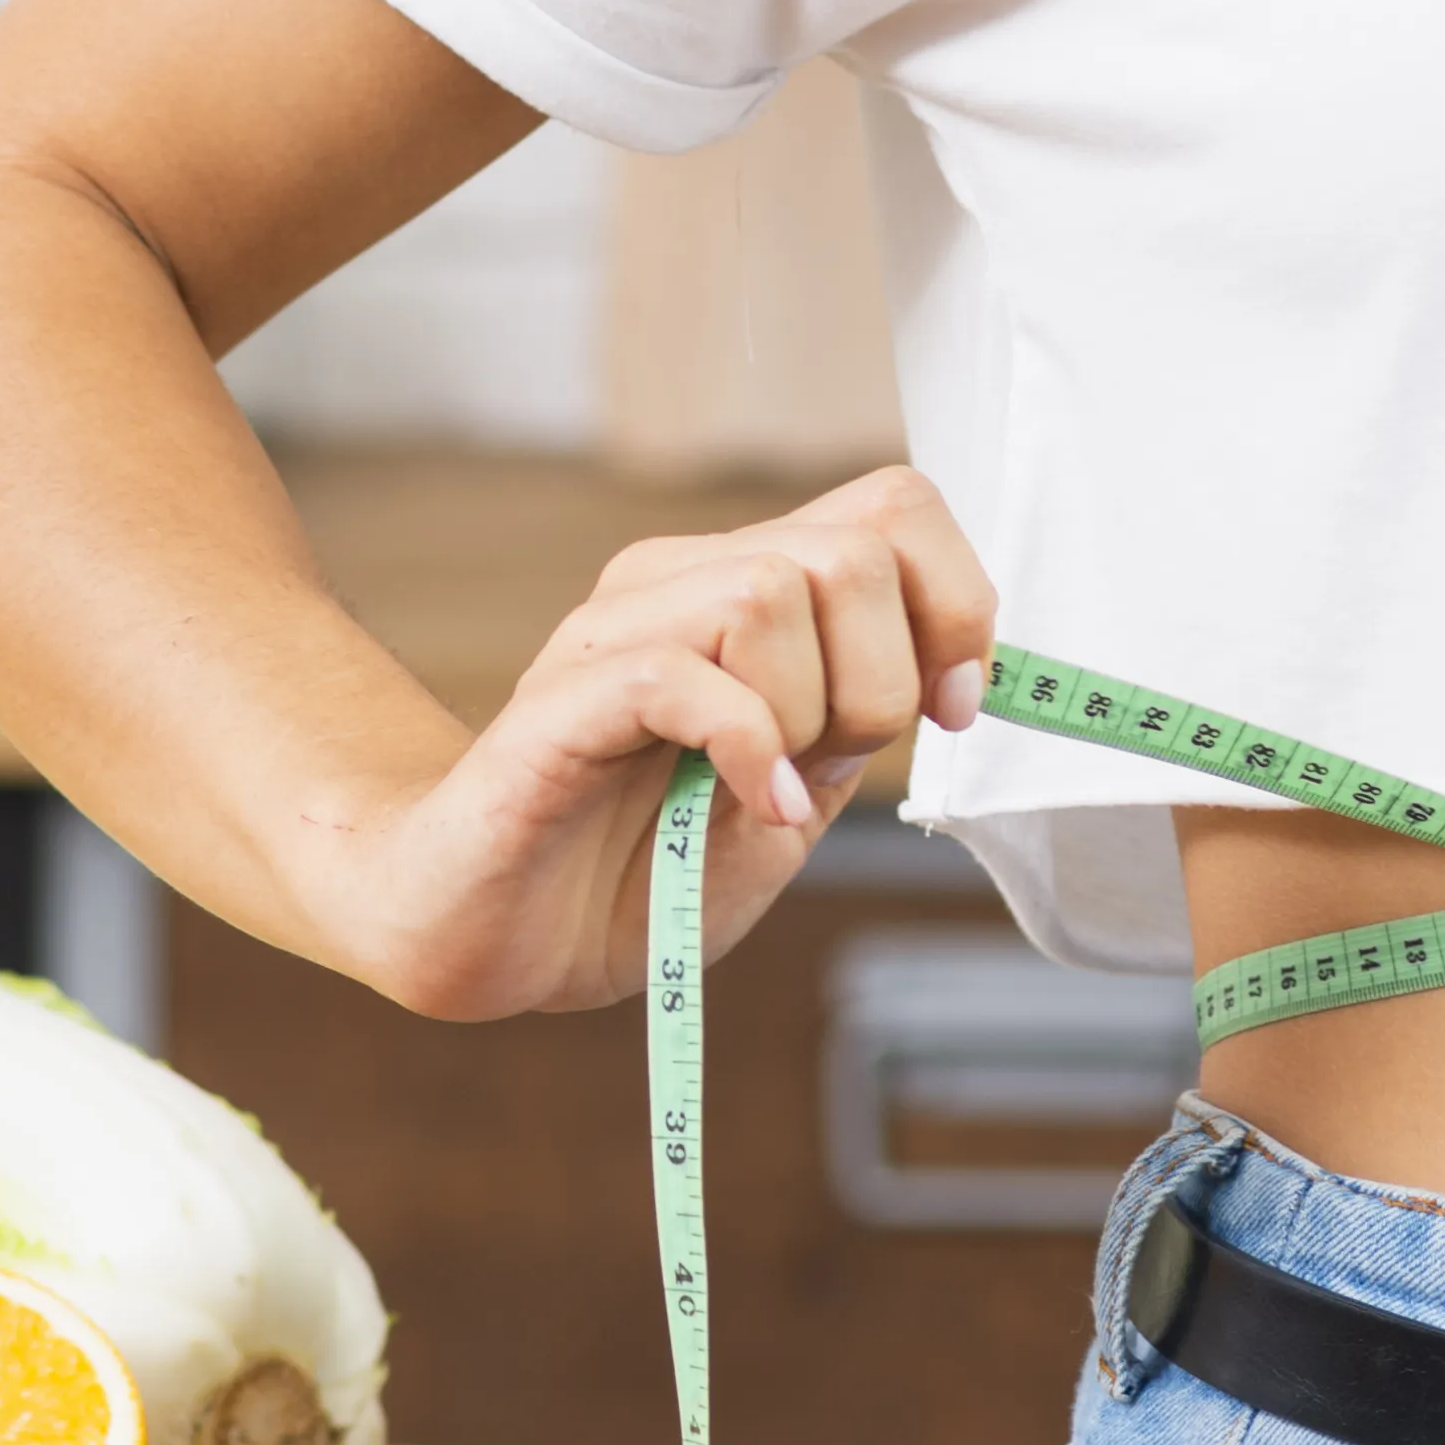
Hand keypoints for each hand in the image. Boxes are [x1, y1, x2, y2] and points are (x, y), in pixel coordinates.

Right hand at [309, 468, 997, 1026]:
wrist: (490, 937)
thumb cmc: (632, 874)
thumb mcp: (790, 803)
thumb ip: (854, 730)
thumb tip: (944, 675)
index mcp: (738, 589)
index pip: (890, 507)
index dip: (954, 601)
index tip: (951, 706)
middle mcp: (675, 585)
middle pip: (848, 551)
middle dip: (883, 679)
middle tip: (832, 766)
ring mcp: (613, 634)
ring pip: (769, 592)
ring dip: (808, 714)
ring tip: (765, 791)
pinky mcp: (562, 702)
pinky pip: (683, 676)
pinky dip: (747, 748)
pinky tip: (748, 807)